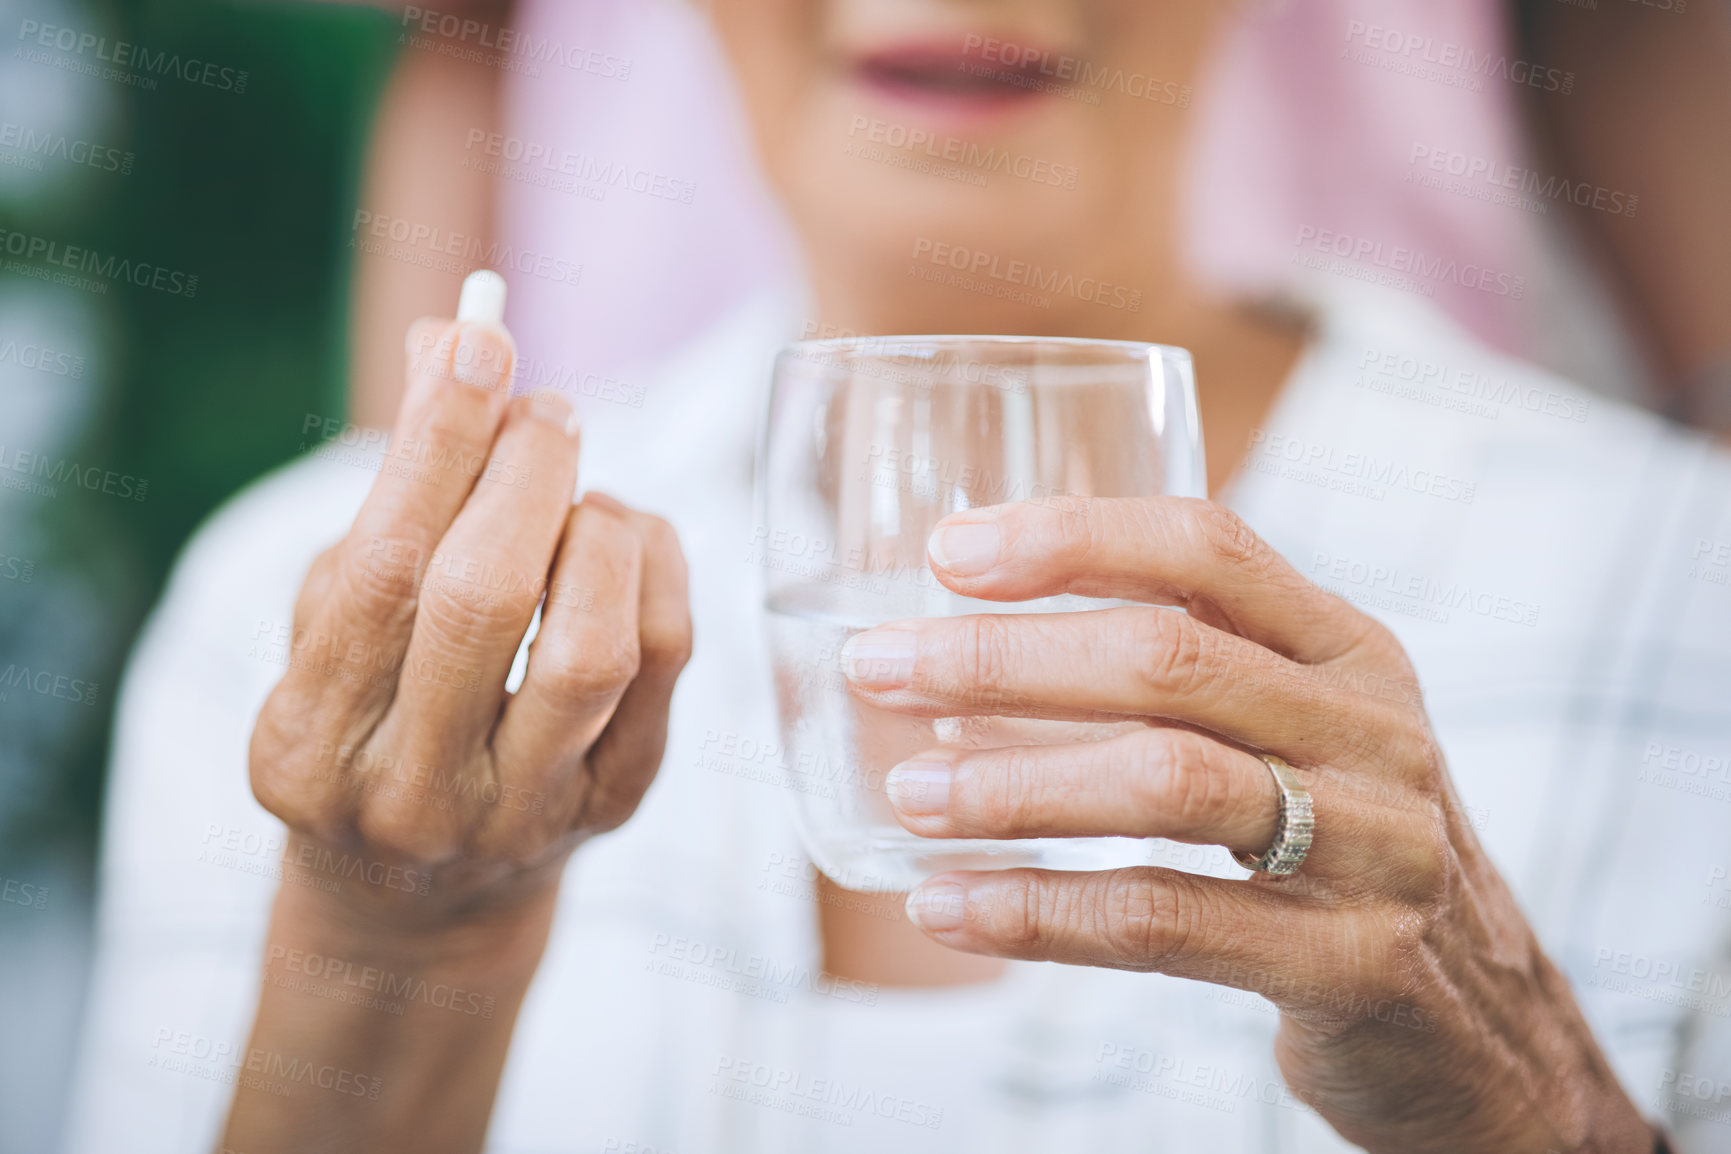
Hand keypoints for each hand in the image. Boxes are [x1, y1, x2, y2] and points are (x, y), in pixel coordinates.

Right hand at [249, 315, 690, 937]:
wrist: (418, 899)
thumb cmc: (367, 720)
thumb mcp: (340, 622)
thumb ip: (389, 493)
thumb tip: (455, 338)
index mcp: (306, 745)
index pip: (380, 571)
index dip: (436, 446)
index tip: (479, 342)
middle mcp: (410, 795)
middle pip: (485, 602)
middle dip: (525, 472)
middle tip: (545, 408)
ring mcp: (523, 815)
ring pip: (593, 647)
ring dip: (596, 528)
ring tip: (577, 490)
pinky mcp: (614, 804)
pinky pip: (665, 662)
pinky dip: (656, 565)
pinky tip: (625, 537)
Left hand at [843, 497, 1653, 1153]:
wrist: (1482, 1029)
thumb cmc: (1341, 853)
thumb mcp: (1297, 738)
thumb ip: (1180, 687)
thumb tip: (962, 672)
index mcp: (1349, 651)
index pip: (1207, 547)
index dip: (1071, 536)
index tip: (946, 550)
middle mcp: (1372, 730)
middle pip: (1168, 660)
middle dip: (1002, 657)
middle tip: (876, 665)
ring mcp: (1377, 846)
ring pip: (1167, 783)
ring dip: (1012, 783)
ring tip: (906, 793)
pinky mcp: (1353, 962)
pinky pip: (1170, 920)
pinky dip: (1042, 909)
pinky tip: (949, 906)